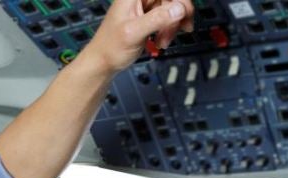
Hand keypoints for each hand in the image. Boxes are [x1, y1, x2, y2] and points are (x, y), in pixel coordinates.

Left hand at [79, 0, 194, 72]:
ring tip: (163, 41)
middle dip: (178, 14)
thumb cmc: (110, 47)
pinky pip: (167, 17)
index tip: (184, 13)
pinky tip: (161, 40)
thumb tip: (179, 8)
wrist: (103, 62)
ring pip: (171, 7)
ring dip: (173, 25)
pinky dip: (168, 29)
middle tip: (182, 29)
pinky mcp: (148, 16)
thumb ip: (157, 19)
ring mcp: (144, 6)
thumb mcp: (134, 33)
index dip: (179, 0)